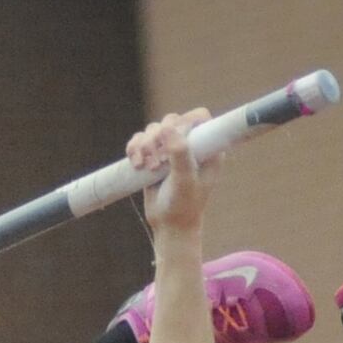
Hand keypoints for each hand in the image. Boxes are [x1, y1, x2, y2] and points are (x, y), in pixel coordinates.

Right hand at [127, 109, 215, 233]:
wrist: (169, 225)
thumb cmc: (184, 205)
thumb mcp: (185, 180)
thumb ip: (180, 153)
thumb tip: (167, 127)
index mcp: (208, 147)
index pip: (199, 118)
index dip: (184, 123)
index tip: (171, 141)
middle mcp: (191, 144)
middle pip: (172, 121)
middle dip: (158, 138)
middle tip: (156, 163)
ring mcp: (171, 149)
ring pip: (153, 129)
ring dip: (144, 145)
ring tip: (144, 166)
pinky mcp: (153, 155)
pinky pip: (140, 139)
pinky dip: (134, 148)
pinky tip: (136, 163)